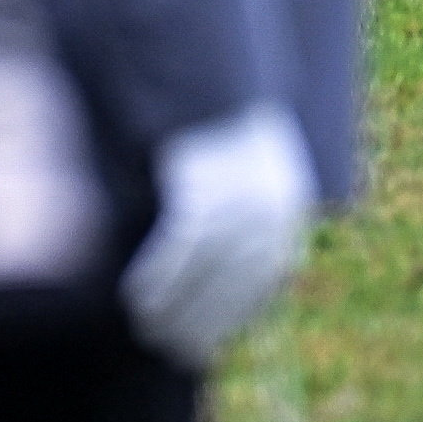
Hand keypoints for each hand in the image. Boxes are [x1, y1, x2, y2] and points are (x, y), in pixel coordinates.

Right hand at [121, 103, 316, 366]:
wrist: (207, 70)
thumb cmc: (218, 125)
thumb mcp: (245, 172)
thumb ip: (238, 220)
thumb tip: (212, 274)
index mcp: (286, 209)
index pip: (262, 284)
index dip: (228, 319)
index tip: (202, 347)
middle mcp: (271, 207)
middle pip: (234, 285)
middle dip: (200, 323)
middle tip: (168, 350)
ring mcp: (240, 196)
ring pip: (207, 272)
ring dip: (174, 309)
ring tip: (146, 329)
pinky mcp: (206, 183)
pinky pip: (181, 246)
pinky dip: (159, 277)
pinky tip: (136, 297)